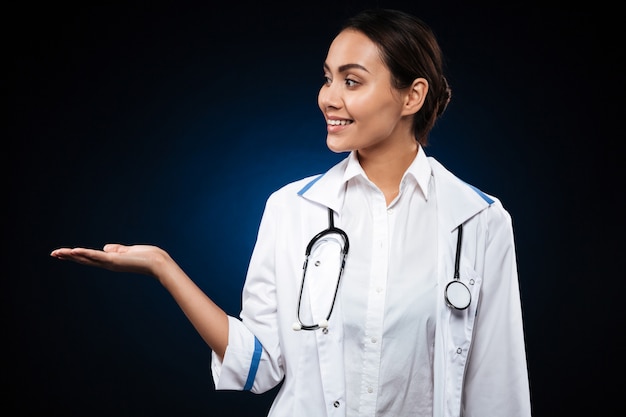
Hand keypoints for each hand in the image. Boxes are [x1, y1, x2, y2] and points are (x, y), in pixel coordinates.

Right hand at [50, 244, 170, 276]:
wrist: (158, 263)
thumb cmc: (147, 257)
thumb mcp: (128, 251)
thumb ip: (116, 250)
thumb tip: (105, 248)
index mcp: (111, 261)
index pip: (90, 257)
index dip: (77, 255)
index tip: (64, 253)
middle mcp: (108, 264)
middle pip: (85, 259)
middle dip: (69, 257)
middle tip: (54, 254)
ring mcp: (110, 263)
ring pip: (87, 258)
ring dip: (73, 255)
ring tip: (59, 253)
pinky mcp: (114, 261)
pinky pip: (97, 256)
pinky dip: (85, 253)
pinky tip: (75, 251)